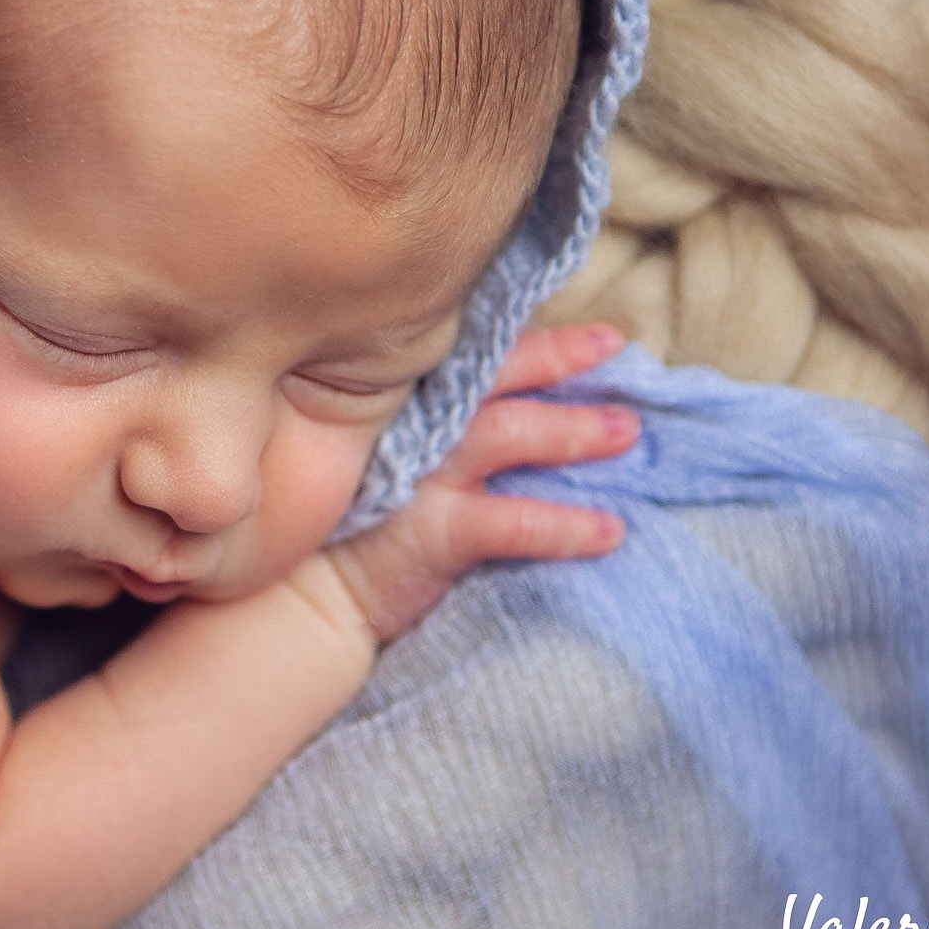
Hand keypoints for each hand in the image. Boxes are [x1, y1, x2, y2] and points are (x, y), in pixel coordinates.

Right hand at [320, 322, 636, 642]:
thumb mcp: (378, 453)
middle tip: (615, 346)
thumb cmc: (348, 523)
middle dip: (558, 357)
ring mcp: (424, 475)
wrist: (302, 599)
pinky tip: (610, 531)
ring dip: (574, 429)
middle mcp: (413, 425)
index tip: (585, 330)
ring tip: (626, 431)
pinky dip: (566, 526)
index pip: (469, 354)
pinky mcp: (435, 532)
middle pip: (494, 374)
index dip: (527, 337)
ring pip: (511, 433)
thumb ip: (426, 422)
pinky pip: (514, 524)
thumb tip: (502, 405)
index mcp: (401, 402)